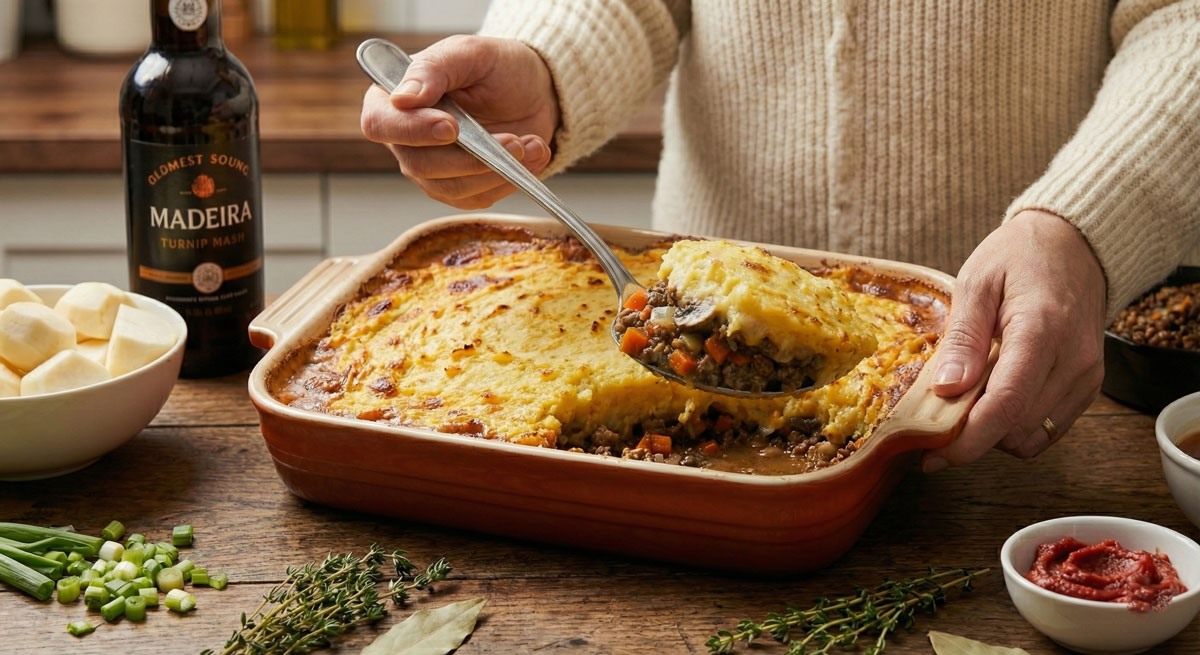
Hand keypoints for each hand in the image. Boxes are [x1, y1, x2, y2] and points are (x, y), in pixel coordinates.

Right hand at [359, 35, 559, 208]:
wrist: (532, 90)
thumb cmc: (495, 67)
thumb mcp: (468, 53)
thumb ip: (433, 69)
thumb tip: (402, 98)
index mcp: (392, 98)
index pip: (381, 124)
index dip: (412, 131)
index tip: (451, 127)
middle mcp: (405, 139)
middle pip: (419, 165)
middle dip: (470, 158)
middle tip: (512, 141)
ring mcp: (431, 167)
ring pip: (450, 188)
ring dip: (495, 172)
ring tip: (529, 145)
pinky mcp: (460, 186)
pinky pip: (476, 198)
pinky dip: (508, 181)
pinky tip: (531, 157)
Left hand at [922, 209, 1106, 471]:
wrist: (1074, 244)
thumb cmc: (1020, 256)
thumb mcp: (977, 282)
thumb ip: (963, 338)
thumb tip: (947, 388)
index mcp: (1041, 330)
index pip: (1006, 405)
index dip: (967, 440)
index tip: (932, 454)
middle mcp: (1072, 360)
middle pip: (1016, 428)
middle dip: (971, 436)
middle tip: (934, 421)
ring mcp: (1085, 376)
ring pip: (1032, 437)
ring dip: (993, 434)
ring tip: (966, 402)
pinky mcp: (1088, 386)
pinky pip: (1048, 429)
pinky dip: (1015, 427)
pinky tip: (993, 400)